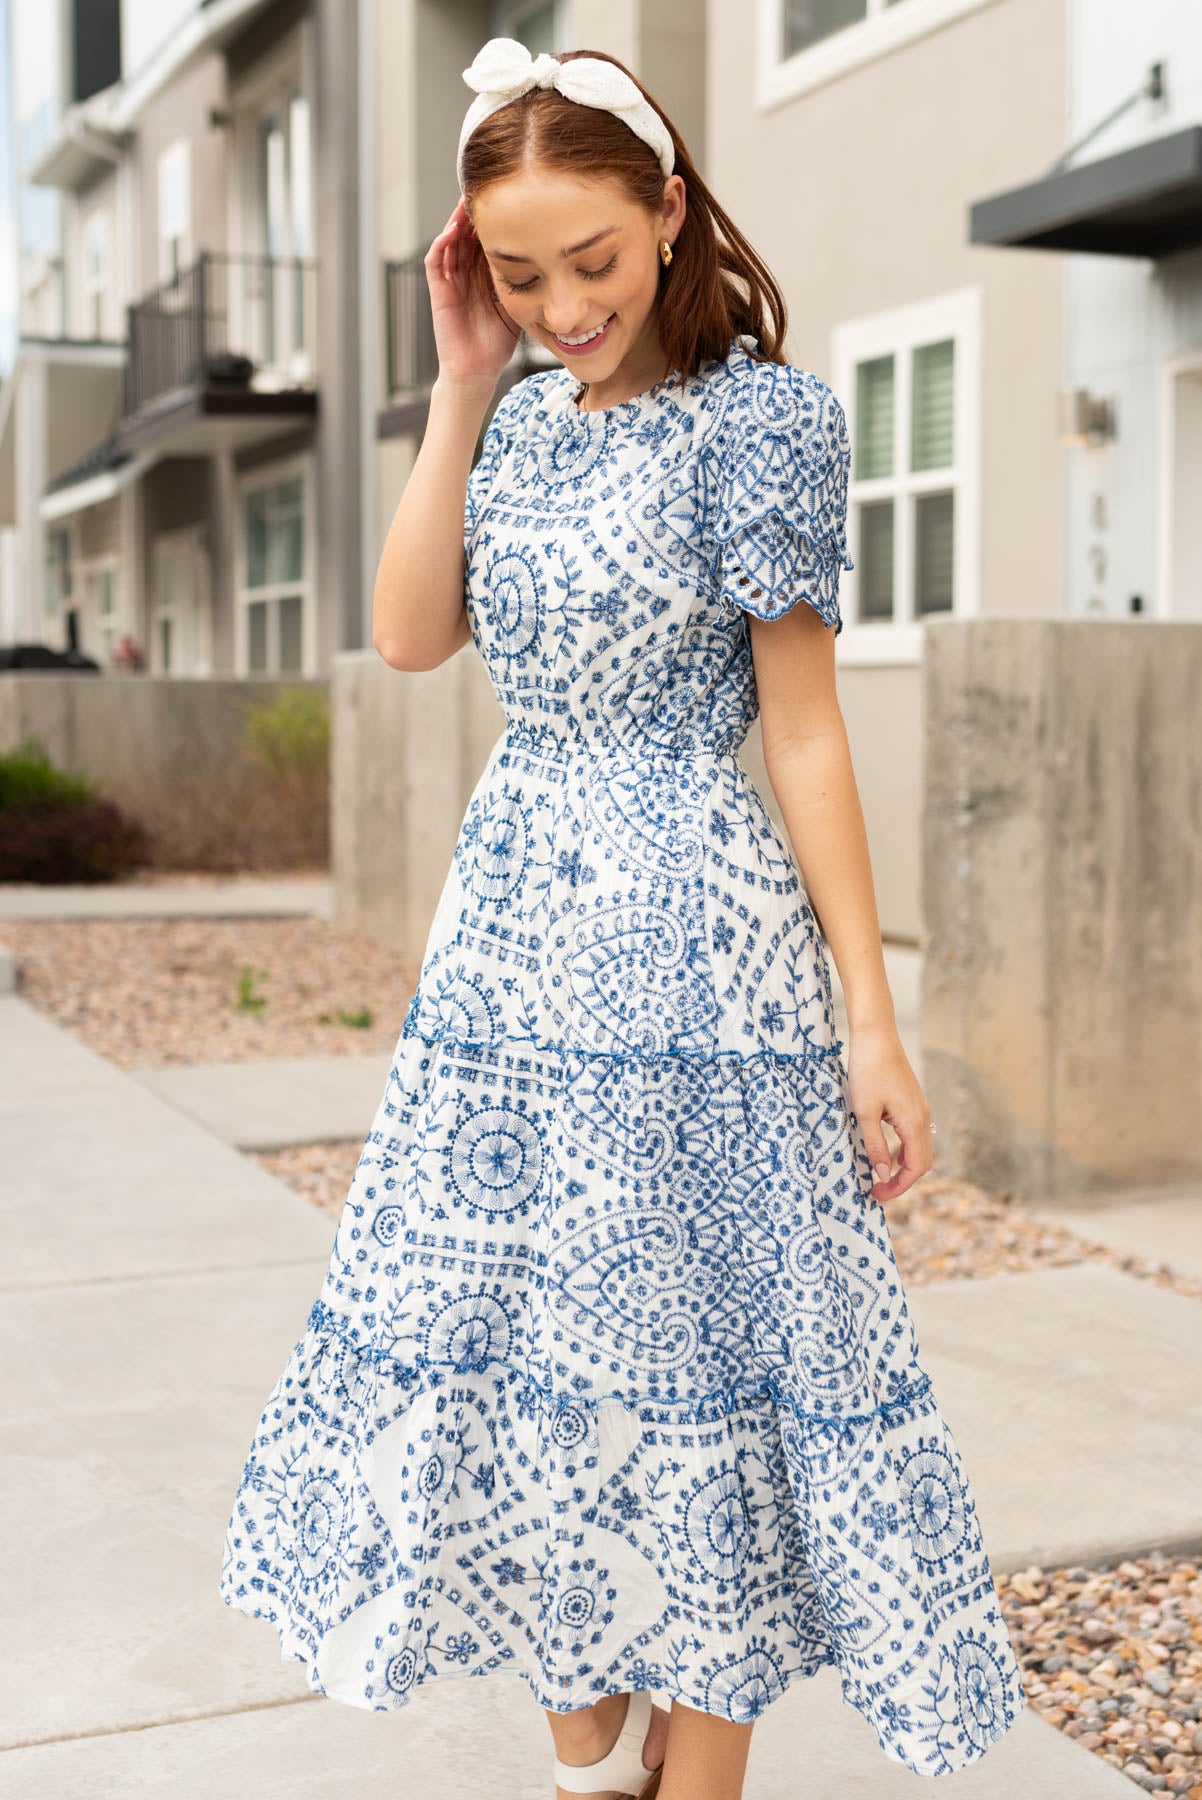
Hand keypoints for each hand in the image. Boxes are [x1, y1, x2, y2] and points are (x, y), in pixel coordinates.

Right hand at [424, 198, 521, 387]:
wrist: (477, 371)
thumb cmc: (497, 344)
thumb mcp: (519, 306)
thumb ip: (528, 282)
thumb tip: (552, 261)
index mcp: (482, 276)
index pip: (485, 239)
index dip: (493, 219)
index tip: (506, 198)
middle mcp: (464, 274)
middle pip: (465, 234)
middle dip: (473, 212)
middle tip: (485, 187)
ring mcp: (450, 281)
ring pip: (450, 241)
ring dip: (456, 220)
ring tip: (467, 199)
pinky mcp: (438, 292)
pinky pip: (435, 262)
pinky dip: (442, 244)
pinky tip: (453, 229)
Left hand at [844, 1023, 933, 1203]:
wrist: (876, 1035)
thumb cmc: (867, 1071)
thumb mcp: (864, 1112)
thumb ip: (875, 1145)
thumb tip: (884, 1174)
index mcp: (913, 1122)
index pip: (916, 1168)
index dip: (900, 1186)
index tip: (878, 1194)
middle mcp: (923, 1116)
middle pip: (924, 1161)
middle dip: (904, 1180)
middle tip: (878, 1190)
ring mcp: (920, 1107)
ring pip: (921, 1147)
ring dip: (905, 1165)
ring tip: (881, 1174)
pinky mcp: (914, 1100)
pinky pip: (915, 1133)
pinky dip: (905, 1148)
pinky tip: (888, 1150)